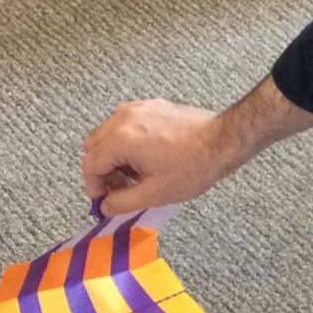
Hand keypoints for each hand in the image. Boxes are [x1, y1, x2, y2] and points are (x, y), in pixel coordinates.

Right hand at [82, 80, 312, 216]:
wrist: (222, 141)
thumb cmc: (192, 167)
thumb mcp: (154, 194)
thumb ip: (122, 202)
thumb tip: (105, 207)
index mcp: (121, 138)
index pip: (90, 164)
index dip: (94, 186)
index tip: (104, 200)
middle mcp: (123, 117)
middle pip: (94, 146)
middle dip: (102, 171)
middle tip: (120, 190)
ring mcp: (138, 108)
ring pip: (108, 134)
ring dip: (114, 156)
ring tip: (136, 176)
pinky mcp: (151, 106)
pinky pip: (125, 124)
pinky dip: (127, 142)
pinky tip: (146, 159)